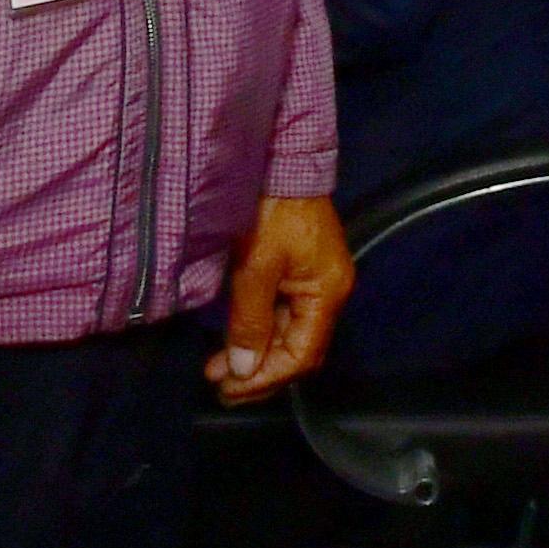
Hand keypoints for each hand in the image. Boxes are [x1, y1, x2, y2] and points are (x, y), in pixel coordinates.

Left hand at [207, 193, 351, 402]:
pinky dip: (260, 331)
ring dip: (256, 355)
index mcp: (328, 293)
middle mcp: (330, 292)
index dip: (265, 378)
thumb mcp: (256, 267)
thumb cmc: (269, 210)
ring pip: (290, 334)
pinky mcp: (300, 270)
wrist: (281, 159)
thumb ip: (250, 321)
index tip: (227, 389)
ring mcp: (316, 281)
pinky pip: (284, 314)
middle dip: (259, 373)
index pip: (302, 355)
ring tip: (218, 368)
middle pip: (299, 350)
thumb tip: (242, 371)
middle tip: (219, 385)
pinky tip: (235, 338)